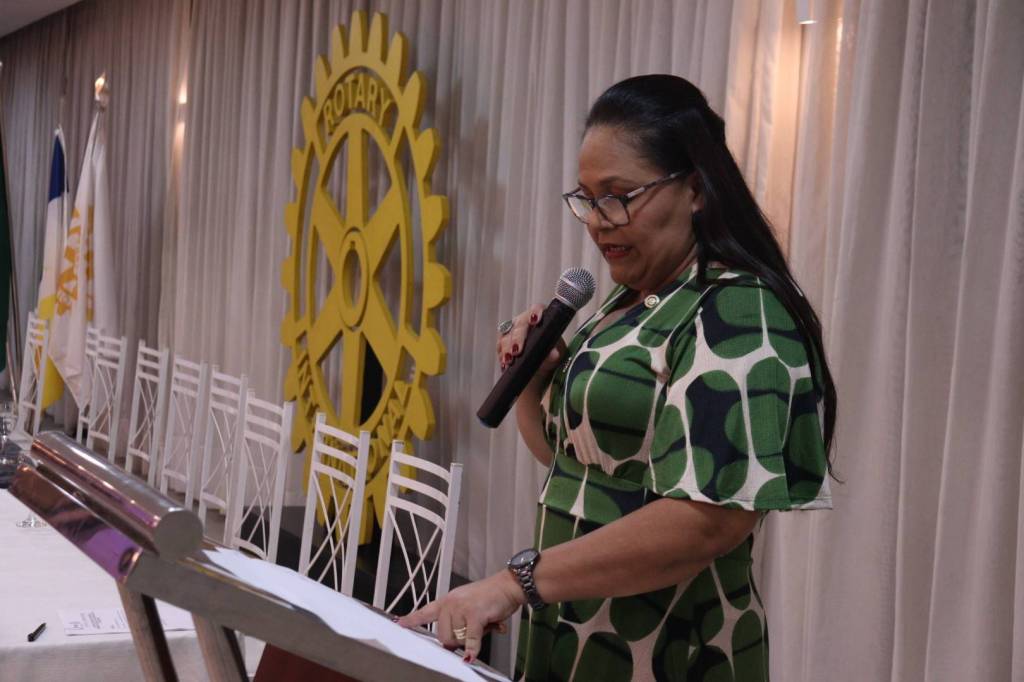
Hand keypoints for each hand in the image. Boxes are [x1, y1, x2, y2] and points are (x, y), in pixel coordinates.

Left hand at [397, 571, 524, 662]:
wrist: (508, 585)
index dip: (411, 620)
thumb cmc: (491, 597)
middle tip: (472, 631)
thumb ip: (459, 623)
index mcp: (447, 601)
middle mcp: (451, 603)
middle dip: (457, 640)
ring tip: (483, 625)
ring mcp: (462, 608)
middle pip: (442, 636)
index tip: (399, 624)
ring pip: (457, 639)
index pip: (425, 612)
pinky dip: (472, 649)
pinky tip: (471, 656)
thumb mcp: (469, 606)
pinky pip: (470, 639)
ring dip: (471, 640)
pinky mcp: (475, 615)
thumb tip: (456, 646)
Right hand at [496, 304, 566, 375]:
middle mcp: (525, 322)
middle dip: (517, 338)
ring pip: (507, 335)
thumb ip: (554, 352)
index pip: (537, 309)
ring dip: (507, 348)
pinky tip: (505, 363)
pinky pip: (500, 346)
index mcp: (540, 318)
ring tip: (510, 360)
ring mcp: (513, 331)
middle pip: (519, 324)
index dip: (535, 313)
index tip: (534, 321)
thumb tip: (553, 354)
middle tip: (517, 351)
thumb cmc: (551, 353)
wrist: (543, 365)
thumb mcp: (556, 353)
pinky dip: (502, 355)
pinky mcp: (504, 343)